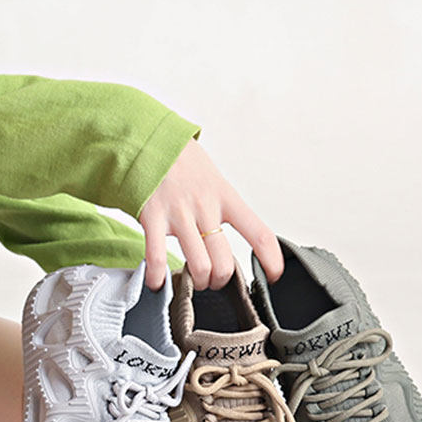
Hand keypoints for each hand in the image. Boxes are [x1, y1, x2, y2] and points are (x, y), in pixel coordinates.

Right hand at [138, 137, 283, 289]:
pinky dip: (158, 277)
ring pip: (199, 266)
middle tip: (213, 279)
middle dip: (219, 281)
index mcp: (225, 197)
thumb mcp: (213, 179)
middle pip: (224, 262)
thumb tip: (232, 238)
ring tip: (192, 280)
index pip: (258, 233)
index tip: (274, 276)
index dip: (270, 259)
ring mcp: (178, 213)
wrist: (148, 138)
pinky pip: (157, 258)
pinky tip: (157, 282)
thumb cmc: (181, 163)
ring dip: (197, 282)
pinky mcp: (152, 217)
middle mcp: (205, 206)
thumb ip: (223, 207)